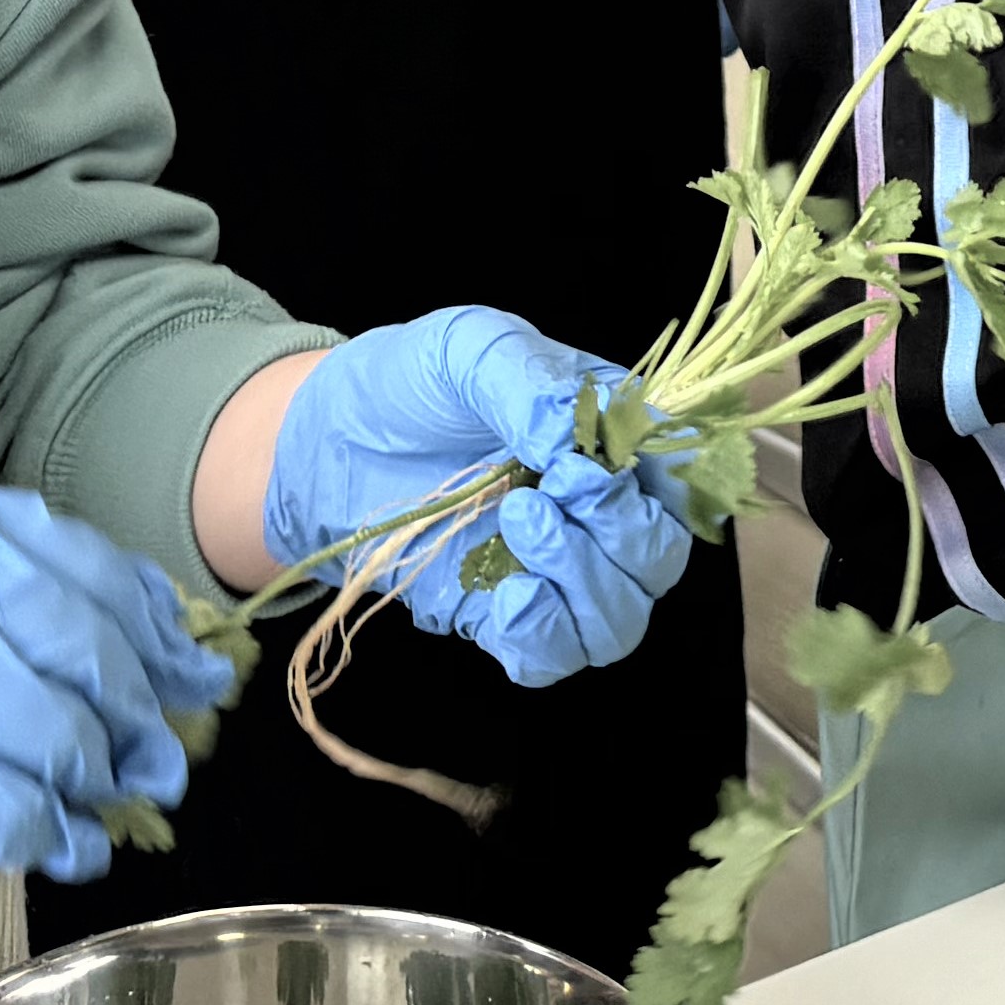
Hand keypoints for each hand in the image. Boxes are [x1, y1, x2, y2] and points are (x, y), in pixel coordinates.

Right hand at [0, 486, 227, 883]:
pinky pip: (18, 811)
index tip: (188, 668)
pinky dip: (59, 834)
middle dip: (145, 714)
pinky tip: (73, 843)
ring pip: (69, 742)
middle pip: (97, 665)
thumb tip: (120, 625)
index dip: (156, 634)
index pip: (99, 580)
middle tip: (166, 748)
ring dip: (108, 780)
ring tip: (122, 799)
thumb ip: (0, 582)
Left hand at [263, 308, 697, 687]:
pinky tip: (503, 599)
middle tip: (543, 491)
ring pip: (620, 617)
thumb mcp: (469, 349)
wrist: (322, 438)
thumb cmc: (409, 383)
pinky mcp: (499, 612)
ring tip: (515, 525)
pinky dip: (542, 636)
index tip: (590, 462)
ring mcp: (551, 569)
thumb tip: (575, 446)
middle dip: (619, 534)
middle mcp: (595, 509)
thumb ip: (530, 384)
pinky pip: (554, 655)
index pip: (682, 473)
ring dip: (583, 586)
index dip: (659, 480)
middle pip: (661, 556)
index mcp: (609, 435)